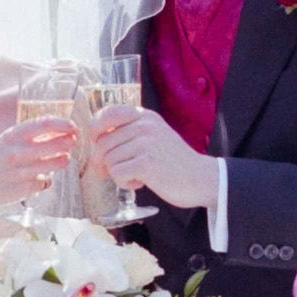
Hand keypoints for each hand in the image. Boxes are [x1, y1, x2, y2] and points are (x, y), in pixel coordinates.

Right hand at [0, 116, 77, 209]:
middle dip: (68, 142)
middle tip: (72, 141)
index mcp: (11, 136)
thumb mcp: (5, 142)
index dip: (62, 124)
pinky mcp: (25, 189)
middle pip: (55, 145)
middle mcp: (17, 153)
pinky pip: (46, 181)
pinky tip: (39, 178)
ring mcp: (21, 172)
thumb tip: (55, 131)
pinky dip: (46, 179)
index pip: (43, 125)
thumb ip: (26, 137)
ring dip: (63, 160)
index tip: (72, 126)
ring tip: (63, 159)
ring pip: (56, 164)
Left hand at [89, 106, 217, 211]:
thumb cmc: (174, 162)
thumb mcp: (155, 136)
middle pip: (102, 143)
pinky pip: (117, 174)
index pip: (107, 114)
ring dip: (118, 174)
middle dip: (103, 162)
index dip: (95, 131)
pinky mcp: (145, 163)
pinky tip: (142, 182)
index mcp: (145, 116)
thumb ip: (131, 132)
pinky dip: (125, 183)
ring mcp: (145, 143)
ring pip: (108, 160)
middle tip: (114, 172)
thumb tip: (95, 142)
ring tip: (138, 175)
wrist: (202, 178)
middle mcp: (144, 125)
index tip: (98, 144)